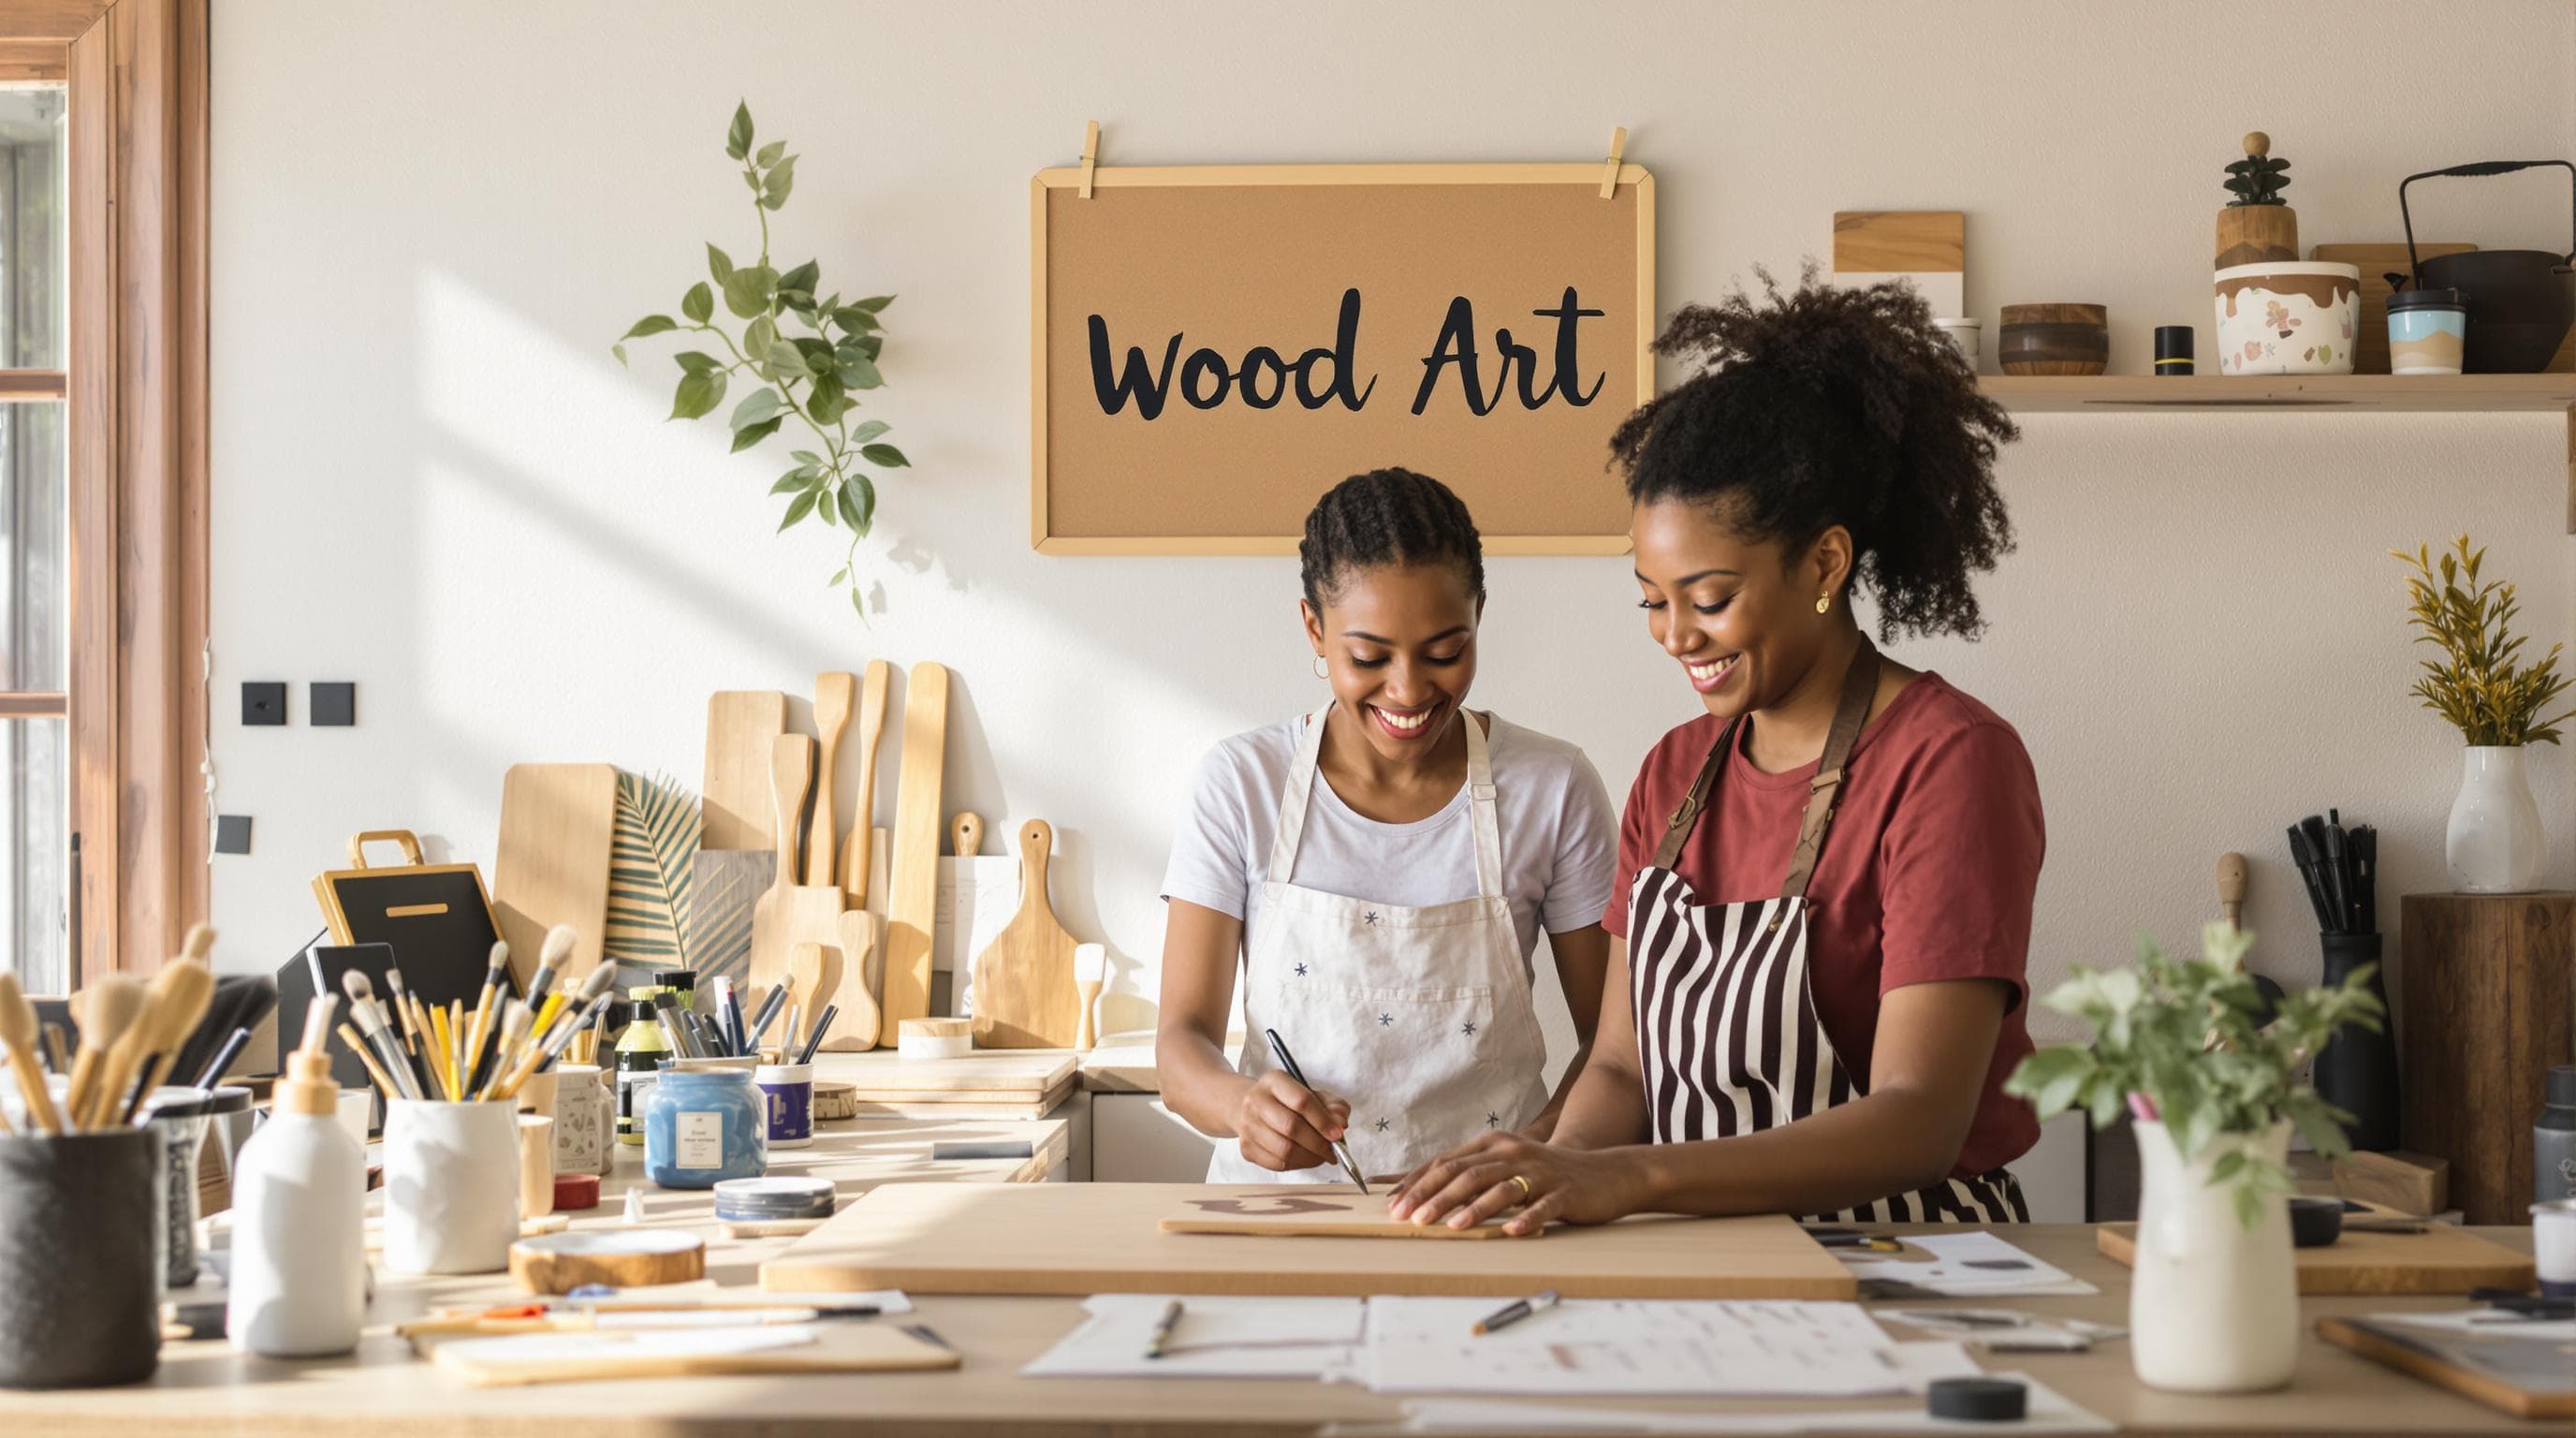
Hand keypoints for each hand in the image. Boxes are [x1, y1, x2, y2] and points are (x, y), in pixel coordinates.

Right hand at [1232, 1070, 1350, 1171]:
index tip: (1337, 1134)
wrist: (1254, 1108)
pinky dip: (1298, 1165)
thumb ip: (1333, 1106)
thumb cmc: (1289, 1102)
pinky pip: (1277, 1164)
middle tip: (1332, 1150)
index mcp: (1274, 1081)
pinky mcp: (1246, 1147)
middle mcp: (1256, 1100)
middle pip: (1291, 1127)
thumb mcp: (1314, 1095)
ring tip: (1321, 1156)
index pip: (1301, 1101)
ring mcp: (1248, 1125)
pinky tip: (1306, 1159)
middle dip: (1318, 1143)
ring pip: (1284, 1150)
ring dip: (1310, 1158)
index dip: (1323, 1120)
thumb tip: (1340, 1124)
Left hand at [1388, 1132, 1647, 1236]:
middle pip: (1467, 1174)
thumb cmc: (1547, 1175)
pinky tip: (1510, 1232)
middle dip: (1434, 1196)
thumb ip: (1471, 1175)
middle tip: (1410, 1218)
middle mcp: (1514, 1153)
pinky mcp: (1565, 1192)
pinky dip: (1526, 1219)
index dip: (1418, 1183)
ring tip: (1450, 1227)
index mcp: (1494, 1145)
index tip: (1393, 1206)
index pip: (1446, 1162)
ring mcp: (1541, 1172)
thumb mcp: (1506, 1167)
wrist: (1606, 1173)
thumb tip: (1425, 1193)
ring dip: (1473, 1208)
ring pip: (1501, 1188)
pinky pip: (1543, 1206)